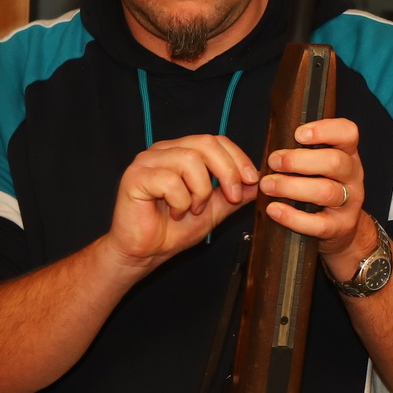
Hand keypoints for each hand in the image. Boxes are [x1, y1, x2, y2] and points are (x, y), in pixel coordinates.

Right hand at [108, 134, 259, 269]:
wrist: (145, 252)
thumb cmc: (173, 230)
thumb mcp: (213, 211)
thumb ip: (232, 196)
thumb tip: (257, 184)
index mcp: (181, 152)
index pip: (215, 140)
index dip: (237, 157)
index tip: (252, 180)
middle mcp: (164, 151)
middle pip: (205, 144)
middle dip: (227, 171)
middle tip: (232, 196)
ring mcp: (147, 161)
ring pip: (189, 160)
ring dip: (201, 191)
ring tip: (193, 209)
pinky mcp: (135, 176)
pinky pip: (169, 180)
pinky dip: (181, 201)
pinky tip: (175, 213)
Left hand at [262, 118, 377, 276]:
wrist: (343, 228)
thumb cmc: (323, 189)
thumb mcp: (321, 165)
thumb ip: (304, 152)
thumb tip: (271, 143)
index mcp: (348, 154)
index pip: (347, 133)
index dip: (324, 130)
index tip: (298, 134)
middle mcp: (353, 176)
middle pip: (334, 162)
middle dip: (298, 160)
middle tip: (273, 161)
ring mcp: (350, 202)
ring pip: (325, 191)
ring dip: (291, 186)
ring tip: (268, 185)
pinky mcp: (341, 226)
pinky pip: (318, 224)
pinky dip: (293, 217)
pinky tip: (274, 210)